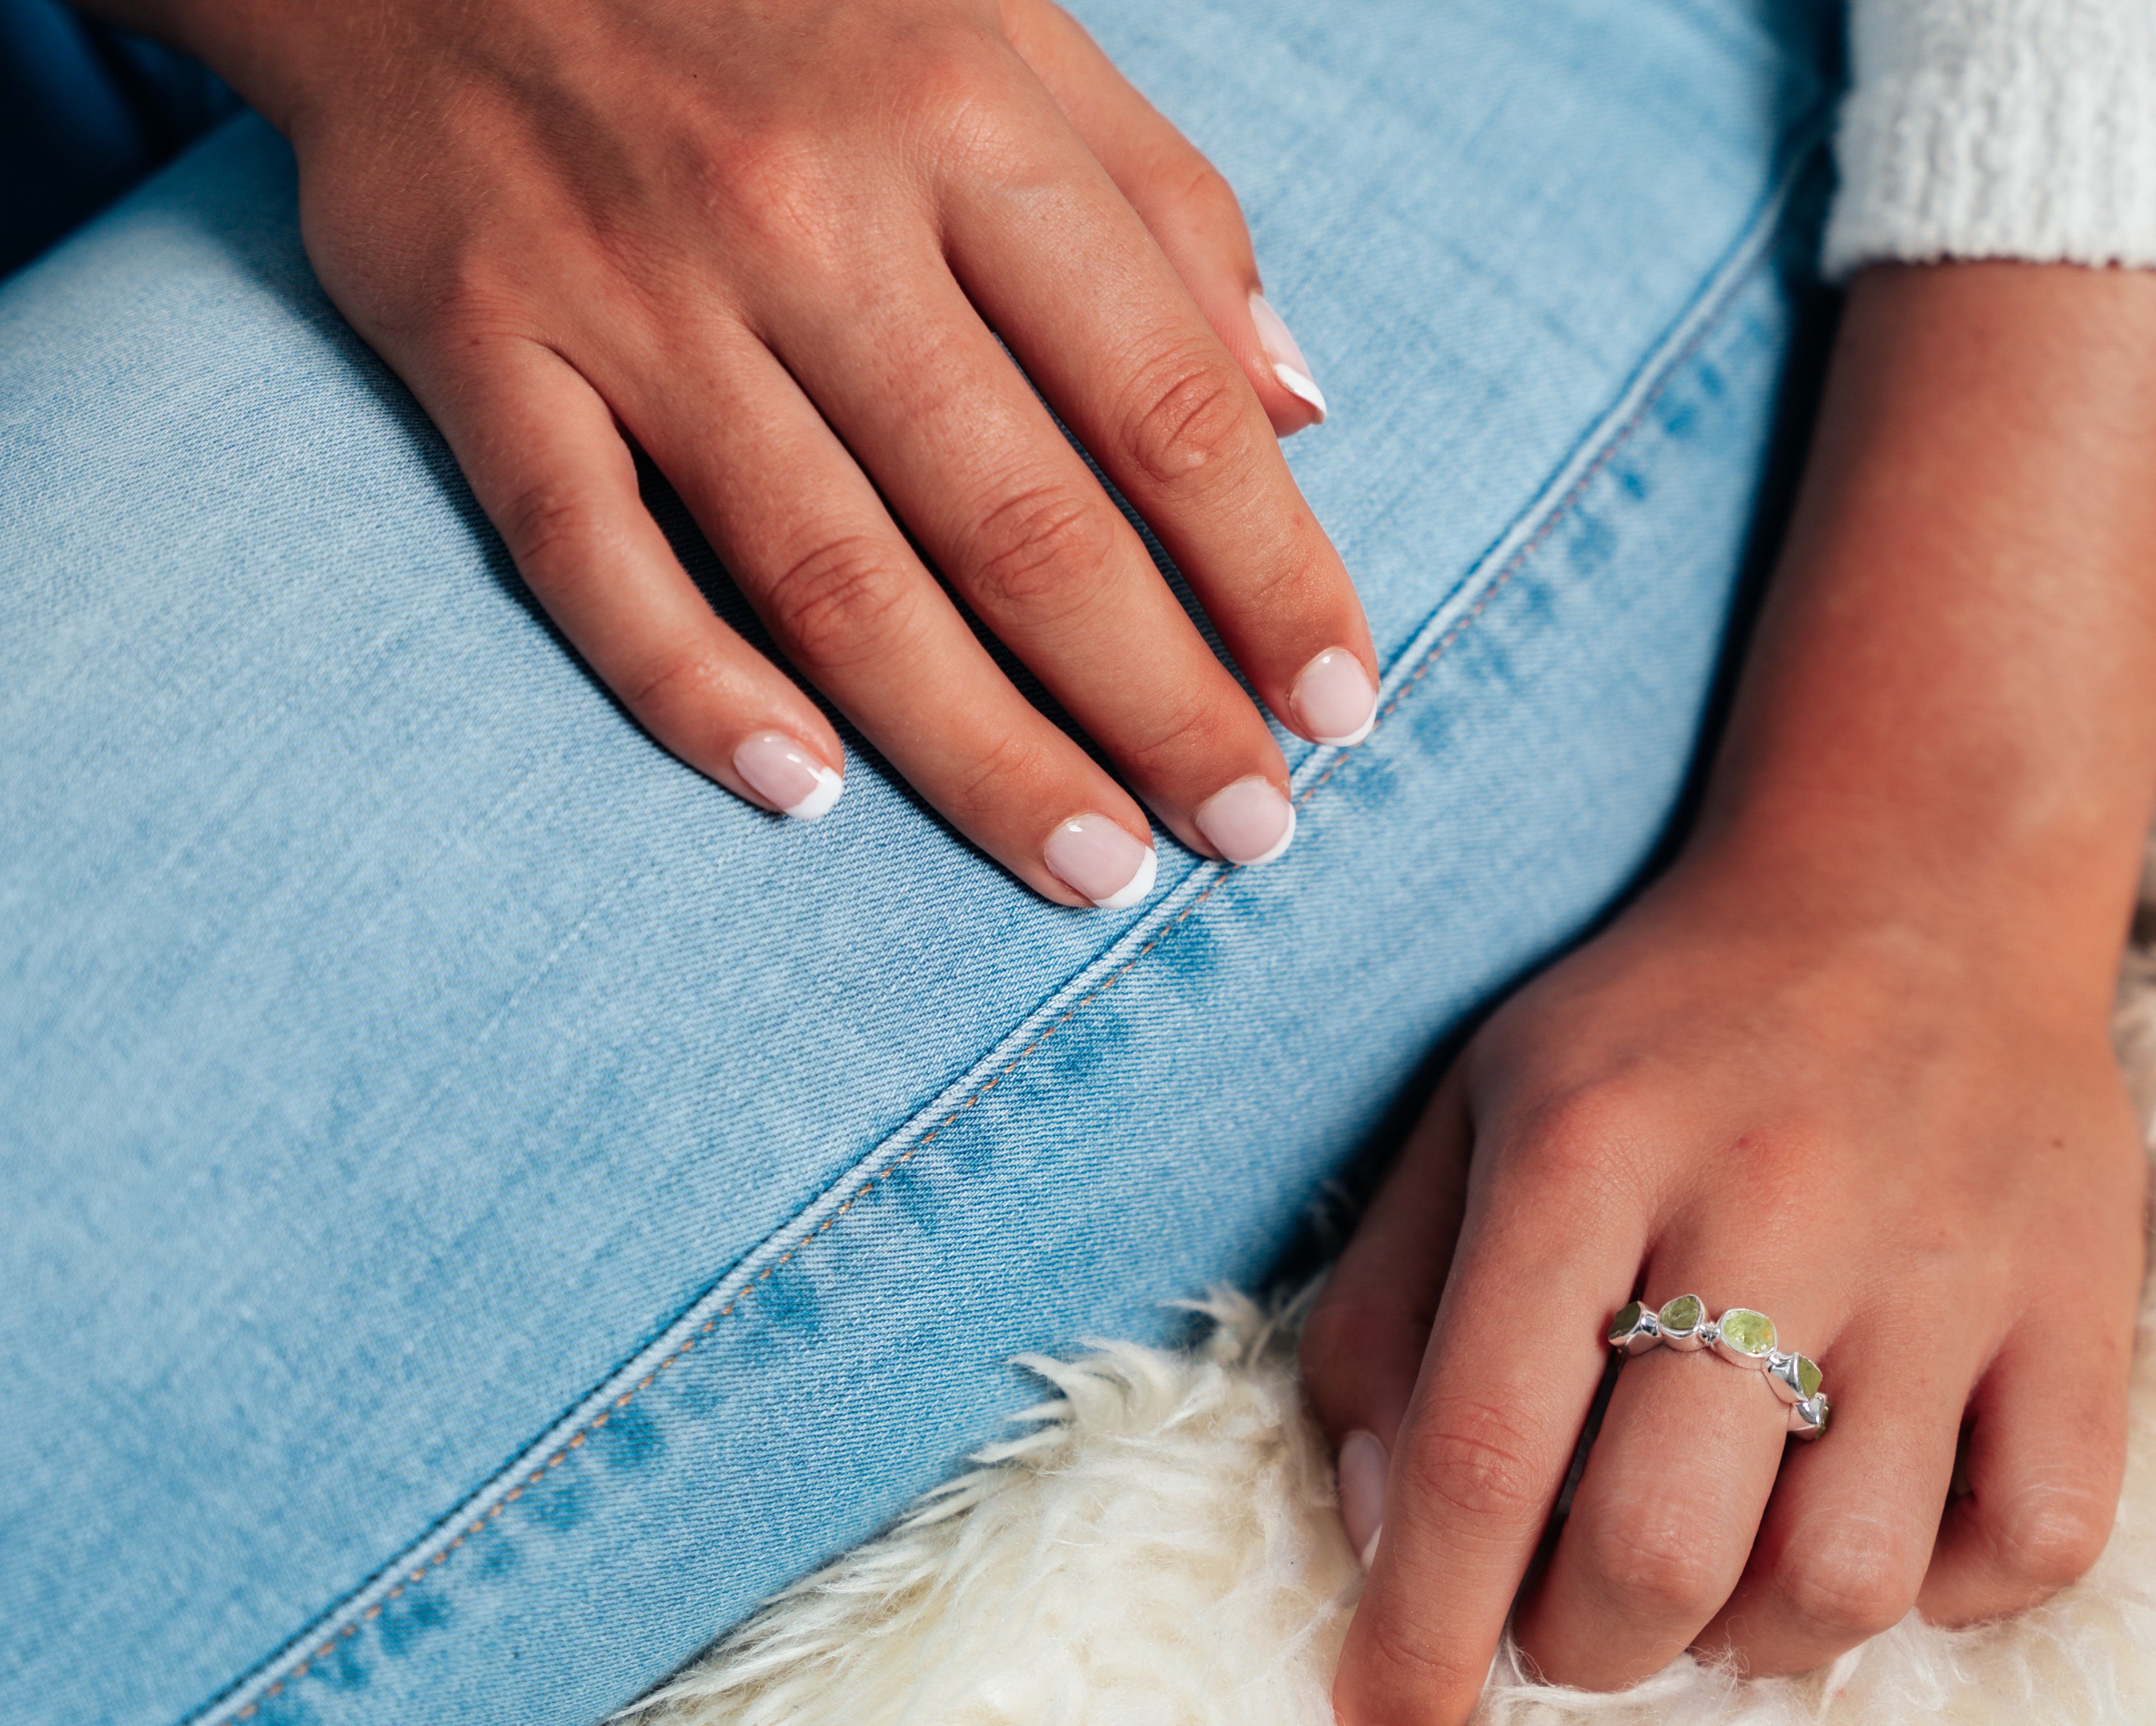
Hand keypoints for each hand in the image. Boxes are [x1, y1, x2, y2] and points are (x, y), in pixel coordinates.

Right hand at [141, 0, 1371, 901]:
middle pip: (1020, 528)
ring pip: (831, 579)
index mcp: (962, 123)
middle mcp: (807, 217)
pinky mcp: (474, 337)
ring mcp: (632, 290)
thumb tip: (1299, 408)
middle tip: (1250, 832)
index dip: (1272, 576)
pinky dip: (693, 688)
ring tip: (1091, 868)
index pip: (1164, 404)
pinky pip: (588, 553)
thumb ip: (1161, 208)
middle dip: (1158, 706)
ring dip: (980, 752)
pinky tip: (808, 795)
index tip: (1340, 703)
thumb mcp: (1004, 19)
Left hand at [1300, 259, 2155, 1725]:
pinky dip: (1948, 1590)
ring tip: (1729, 1553)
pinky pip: (2032, 1550)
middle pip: (1659, 1552)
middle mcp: (1770, 1203)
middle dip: (1587, 1649)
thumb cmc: (1669, 1025)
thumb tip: (1384, 1539)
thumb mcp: (1477, 1109)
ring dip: (1757, 1634)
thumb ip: (1387, 1313)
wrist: (1921, 880)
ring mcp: (1944, 1262)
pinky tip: (1885, 1512)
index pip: (1484, 1454)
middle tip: (1579, 1617)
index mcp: (1587, 1148)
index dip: (1420, 1639)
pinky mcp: (2082, 1302)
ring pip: (1843, 1586)